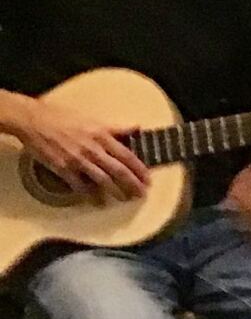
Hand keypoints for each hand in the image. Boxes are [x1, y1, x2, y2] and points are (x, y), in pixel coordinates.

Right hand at [14, 97, 147, 198]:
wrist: (33, 120)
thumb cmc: (62, 116)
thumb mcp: (93, 119)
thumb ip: (116, 128)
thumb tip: (137, 127)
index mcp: (102, 135)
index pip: (127, 156)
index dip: (140, 169)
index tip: (148, 179)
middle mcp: (93, 149)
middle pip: (119, 170)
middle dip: (132, 184)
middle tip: (141, 194)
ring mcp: (78, 159)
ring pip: (102, 180)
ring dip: (115, 191)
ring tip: (124, 199)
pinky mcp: (62, 167)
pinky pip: (79, 185)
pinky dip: (89, 194)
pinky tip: (96, 201)